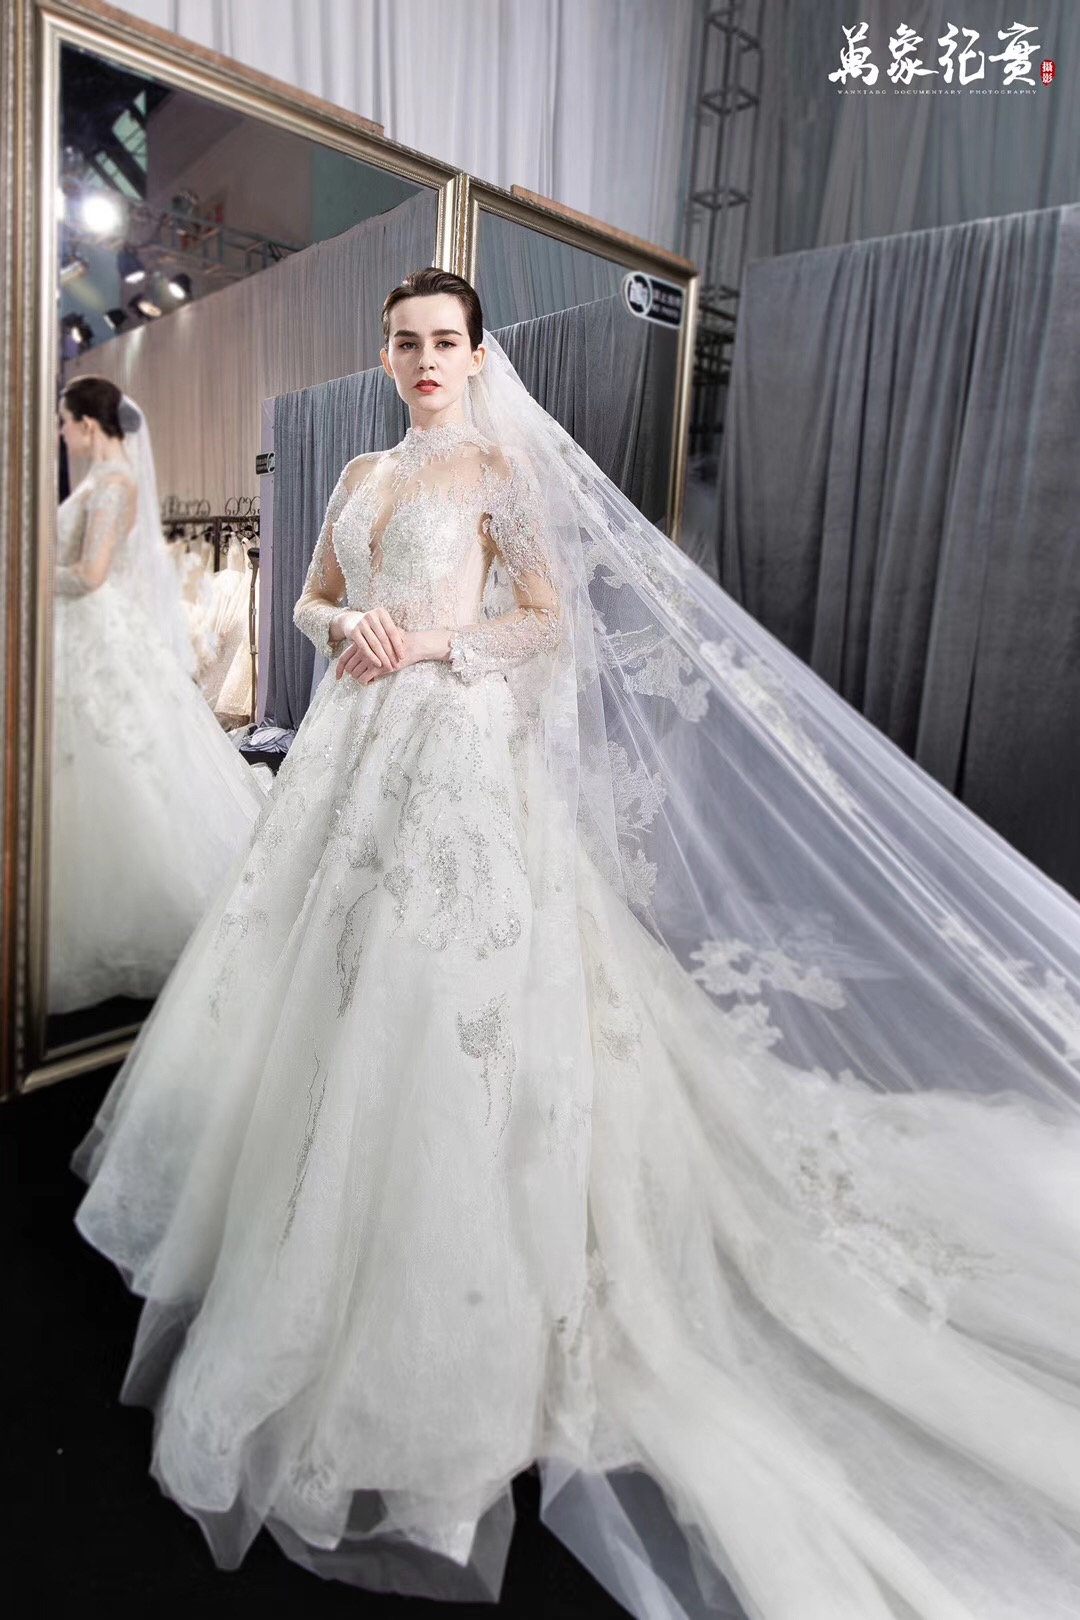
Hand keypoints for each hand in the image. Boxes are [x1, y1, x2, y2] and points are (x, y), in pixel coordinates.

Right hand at [333, 607, 404, 682]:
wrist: (352, 621)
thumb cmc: (374, 626)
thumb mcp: (383, 625)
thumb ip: (394, 632)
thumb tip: (405, 642)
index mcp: (381, 613)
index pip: (392, 631)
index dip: (398, 645)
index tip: (403, 657)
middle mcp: (371, 616)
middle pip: (384, 639)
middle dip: (391, 654)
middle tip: (396, 665)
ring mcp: (361, 623)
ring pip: (375, 644)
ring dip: (383, 657)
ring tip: (389, 667)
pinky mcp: (353, 632)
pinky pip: (364, 647)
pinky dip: (372, 657)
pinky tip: (378, 664)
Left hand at [335, 622, 451, 684]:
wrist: (411, 645)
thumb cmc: (397, 643)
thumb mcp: (380, 641)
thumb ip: (369, 647)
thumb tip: (360, 657)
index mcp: (362, 643)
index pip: (343, 658)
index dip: (338, 669)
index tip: (338, 677)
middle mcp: (363, 650)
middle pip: (348, 667)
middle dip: (352, 674)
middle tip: (359, 676)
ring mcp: (369, 658)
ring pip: (355, 674)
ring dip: (359, 678)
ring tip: (368, 678)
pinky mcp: (377, 667)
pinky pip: (364, 679)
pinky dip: (366, 682)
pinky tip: (372, 681)